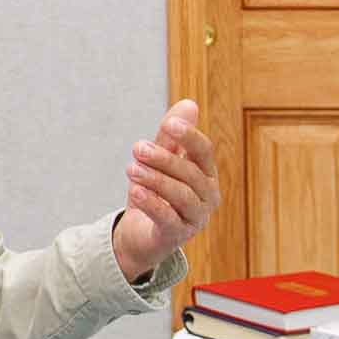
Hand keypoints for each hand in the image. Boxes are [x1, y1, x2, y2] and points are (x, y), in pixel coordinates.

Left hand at [111, 98, 219, 281]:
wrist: (141, 233)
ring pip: (181, 196)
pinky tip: (136, 191)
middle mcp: (207, 196)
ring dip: (155, 180)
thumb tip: (189, 104)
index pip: (204, 152)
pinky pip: (168, 218)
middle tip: (138, 148)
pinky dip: (152, 204)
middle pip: (190, 173)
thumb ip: (171, 137)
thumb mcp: (159, 161)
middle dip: (163, 159)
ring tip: (131, 169)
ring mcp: (195, 217)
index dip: (189, 137)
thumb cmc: (155, 193)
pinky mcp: (177, 235)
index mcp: (205, 173)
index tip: (169, 125)